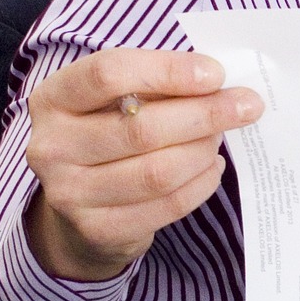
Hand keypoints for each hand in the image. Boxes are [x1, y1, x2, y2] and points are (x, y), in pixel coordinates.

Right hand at [24, 48, 263, 281]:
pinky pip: (168, 205)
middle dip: (206, 114)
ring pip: (159, 171)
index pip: (108, 74)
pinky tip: (211, 166)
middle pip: (141, 128)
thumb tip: (218, 79)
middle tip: (247, 105)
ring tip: (220, 137)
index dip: (168, 71)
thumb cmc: (109, 134)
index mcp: (54, 98)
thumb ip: (155, 83)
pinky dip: (201, 183)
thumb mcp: (116, 100)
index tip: (216, 74)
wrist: (77, 212)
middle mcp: (52, 146)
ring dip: (203, 150)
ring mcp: (69, 193)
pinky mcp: (97, 229)